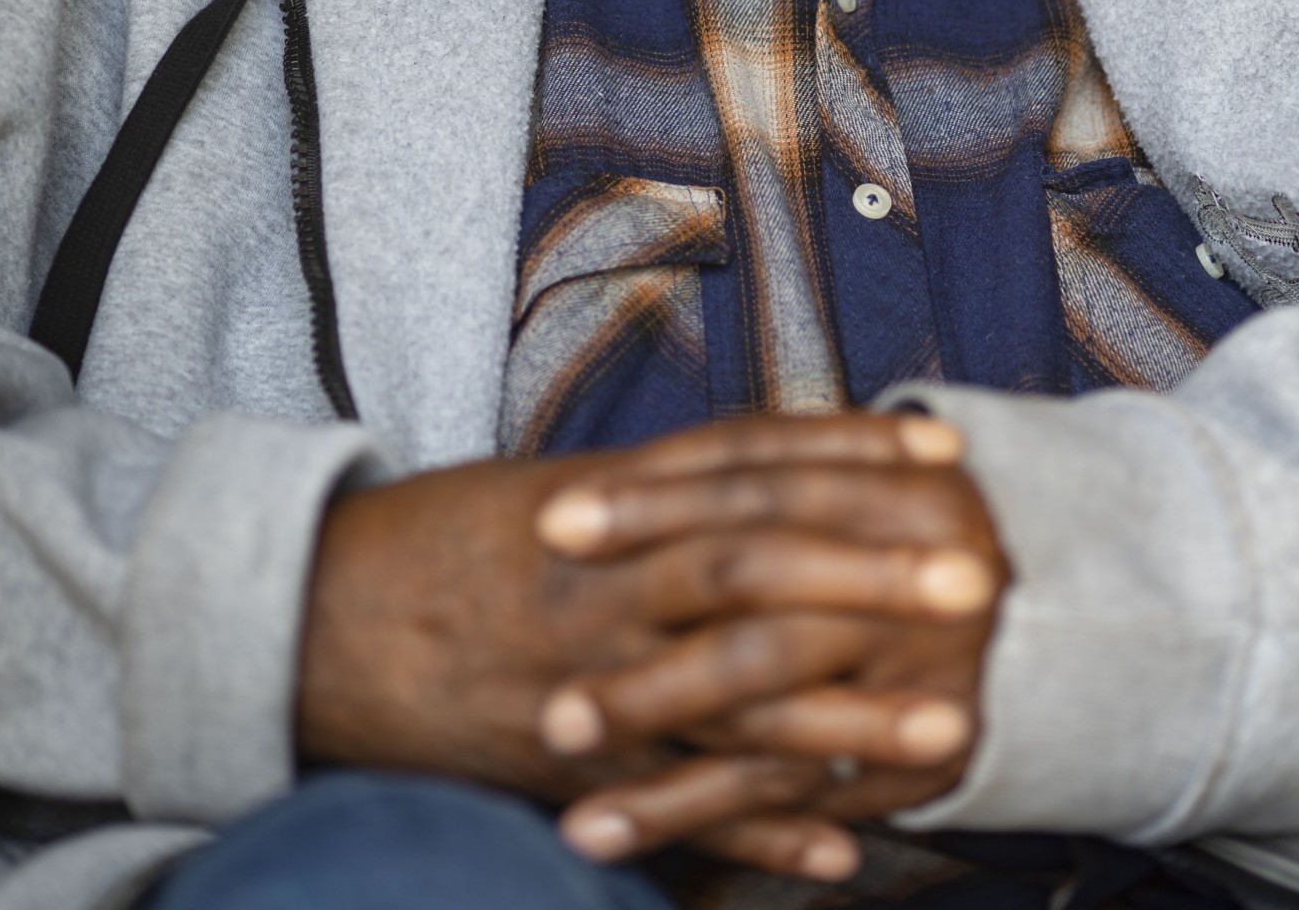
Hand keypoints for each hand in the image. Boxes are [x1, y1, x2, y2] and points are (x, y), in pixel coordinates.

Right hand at [295, 413, 983, 875]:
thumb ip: (658, 488)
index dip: (850, 448)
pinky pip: (679, 806)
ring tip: (957, 727)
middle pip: (761, 566)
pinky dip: (763, 832)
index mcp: (612, 500)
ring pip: (737, 698)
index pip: (752, 460)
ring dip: (851, 719)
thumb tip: (756, 468)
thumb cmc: (440, 543)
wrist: (318, 618)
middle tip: (980, 572)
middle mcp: (609, 580)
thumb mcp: (550, 486)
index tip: (940, 446)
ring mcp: (591, 676)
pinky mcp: (569, 766)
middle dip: (874, 571)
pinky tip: (845, 853)